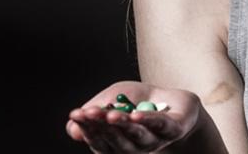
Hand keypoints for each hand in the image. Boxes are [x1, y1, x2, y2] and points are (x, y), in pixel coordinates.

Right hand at [66, 81, 202, 152]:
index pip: (99, 142)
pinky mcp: (174, 130)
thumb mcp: (111, 101)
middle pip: (116, 142)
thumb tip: (73, 130)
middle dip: (102, 126)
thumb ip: (93, 114)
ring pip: (137, 136)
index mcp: (117, 145)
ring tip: (111, 114)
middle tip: (90, 112)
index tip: (76, 114)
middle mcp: (135, 148)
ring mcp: (155, 141)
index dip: (87, 129)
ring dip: (123, 126)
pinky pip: (160, 126)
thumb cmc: (137, 102)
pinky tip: (136, 116)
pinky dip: (148, 121)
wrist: (172, 98)